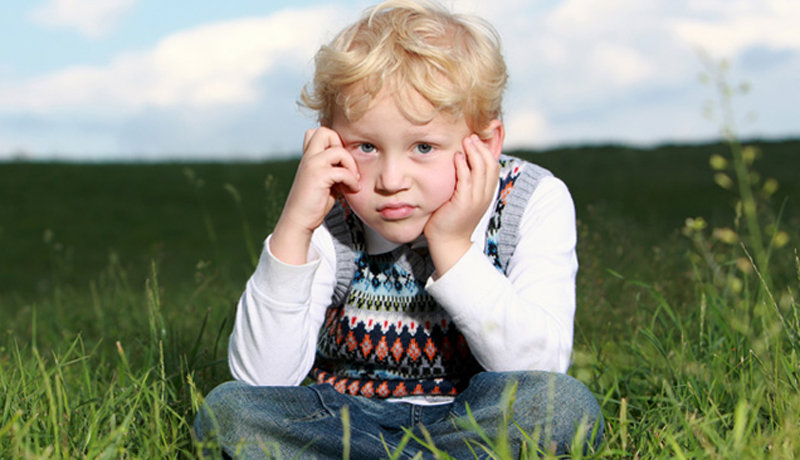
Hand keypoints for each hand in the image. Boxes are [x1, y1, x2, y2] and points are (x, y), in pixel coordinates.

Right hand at [270, 127, 359, 264]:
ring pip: (338, 150)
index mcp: (309, 156)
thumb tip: (352, 161)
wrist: (299, 221)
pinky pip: (343, 171)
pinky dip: (351, 180)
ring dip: (350, 165)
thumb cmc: (314, 203)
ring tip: (352, 180)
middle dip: (341, 146)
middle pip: (325, 131)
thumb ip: (333, 167)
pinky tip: (351, 189)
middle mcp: (308, 157)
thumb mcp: (325, 180)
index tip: (341, 163)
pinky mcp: (318, 177)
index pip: (319, 131)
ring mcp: (312, 165)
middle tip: (346, 166)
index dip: (334, 142)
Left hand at [424, 134, 498, 275]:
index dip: (489, 150)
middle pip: (491, 163)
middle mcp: (485, 194)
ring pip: (482, 168)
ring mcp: (477, 199)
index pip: (494, 165)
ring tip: (467, 139)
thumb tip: (458, 161)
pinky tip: (458, 156)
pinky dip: (464, 165)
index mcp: (486, 192)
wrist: (447, 242)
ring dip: (474, 152)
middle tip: (472, 135)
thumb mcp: (462, 196)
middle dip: (483, 147)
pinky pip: (467, 179)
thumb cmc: (450, 218)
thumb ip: (464, 181)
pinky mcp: (465, 202)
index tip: (480, 138)